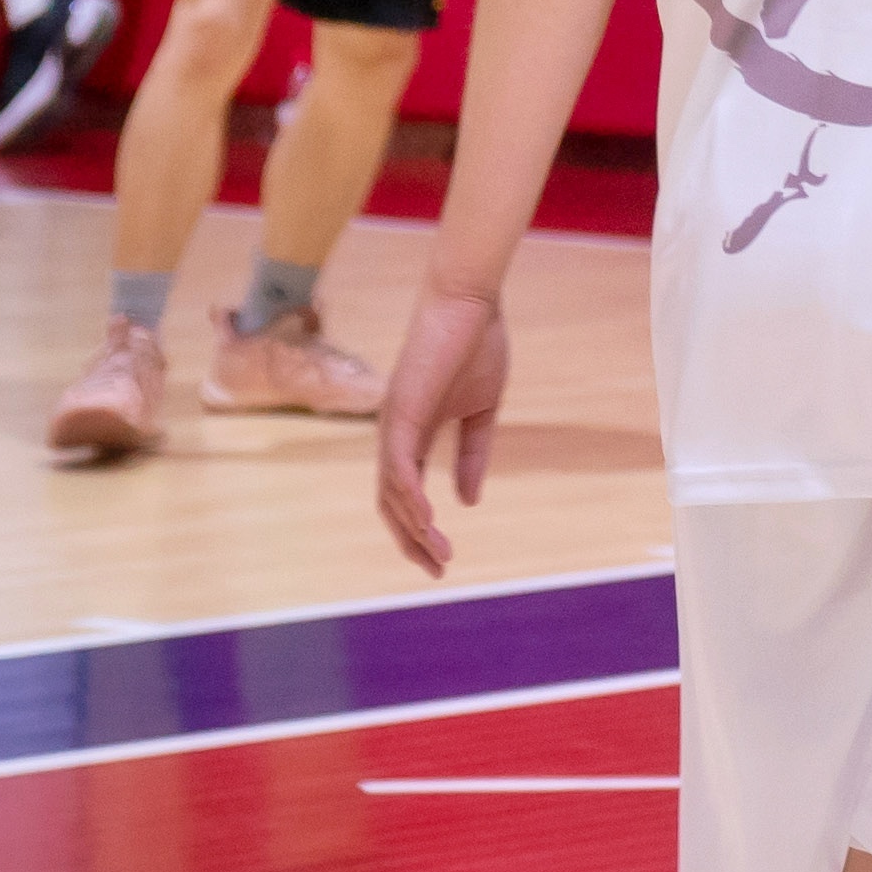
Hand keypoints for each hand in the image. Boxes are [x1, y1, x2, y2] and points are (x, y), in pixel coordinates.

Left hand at [375, 285, 511, 575]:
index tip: (443, 559)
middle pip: (390, 503)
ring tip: (438, 552)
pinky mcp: (401, 413)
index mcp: (413, 435)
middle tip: (437, 568)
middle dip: (411, 540)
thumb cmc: (475, 346)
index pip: (406, 494)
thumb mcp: (481, 411)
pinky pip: (398, 467)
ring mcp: (393, 426)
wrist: (470, 303)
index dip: (420, 529)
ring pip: (392, 492)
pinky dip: (409, 497)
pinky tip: (428, 519)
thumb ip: (473, 454)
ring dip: (413, 528)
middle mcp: (394, 436)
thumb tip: (469, 501)